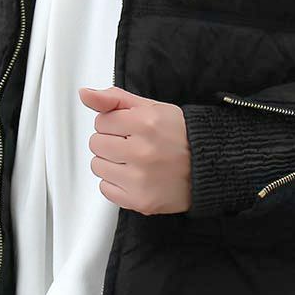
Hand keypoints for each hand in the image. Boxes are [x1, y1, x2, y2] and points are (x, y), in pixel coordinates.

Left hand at [78, 85, 191, 215]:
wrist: (208, 166)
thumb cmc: (180, 136)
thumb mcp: (151, 108)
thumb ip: (115, 99)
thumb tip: (85, 94)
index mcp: (145, 123)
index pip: (101, 121)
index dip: (115, 123)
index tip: (131, 129)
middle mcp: (142, 151)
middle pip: (96, 143)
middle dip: (111, 142)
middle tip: (133, 144)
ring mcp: (140, 179)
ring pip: (97, 166)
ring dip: (111, 163)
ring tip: (134, 161)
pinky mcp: (140, 200)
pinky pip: (105, 189)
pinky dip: (116, 183)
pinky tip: (134, 176)